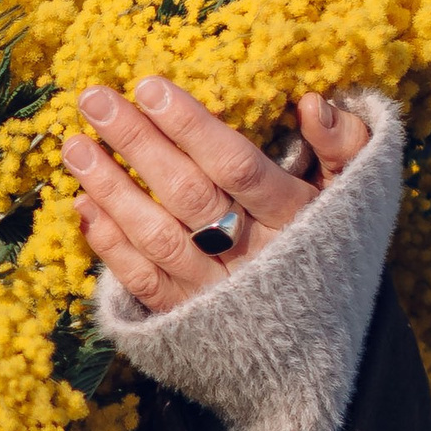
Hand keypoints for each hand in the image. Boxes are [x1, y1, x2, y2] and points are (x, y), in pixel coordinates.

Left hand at [62, 80, 370, 313]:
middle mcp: (253, 258)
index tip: (148, 86)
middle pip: (188, 194)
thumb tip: (311, 103)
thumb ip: (343, 145)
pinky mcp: (187, 322)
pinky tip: (82, 203)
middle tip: (94, 99)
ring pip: (157, 238)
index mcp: (295, 218)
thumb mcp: (355, 193)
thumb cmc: (333, 244)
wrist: (322, 344)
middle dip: (138, 143)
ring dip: (111, 190)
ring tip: (75, 147)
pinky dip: (109, 244)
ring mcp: (216, 294)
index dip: (191, 127)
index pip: (237, 165)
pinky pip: (142, 282)